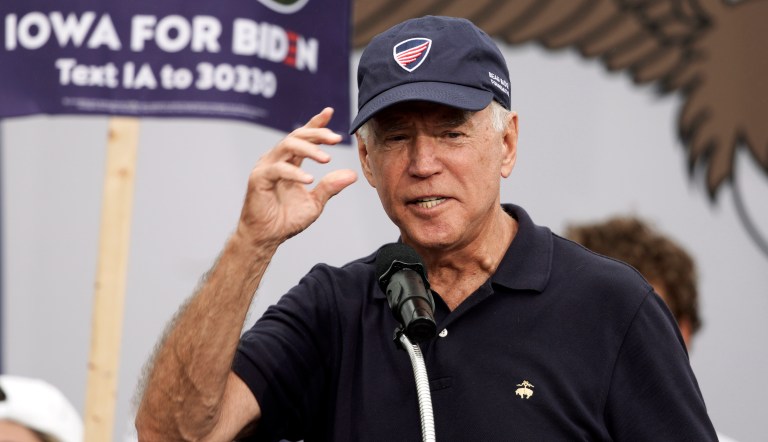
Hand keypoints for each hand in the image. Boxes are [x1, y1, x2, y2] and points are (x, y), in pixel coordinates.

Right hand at [236, 107, 356, 247]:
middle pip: (296, 135)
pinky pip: (277, 169)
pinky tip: (309, 179)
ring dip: (308, 149)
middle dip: (317, 133)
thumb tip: (352, 174)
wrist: (267, 237)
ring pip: (286, 145)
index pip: (302, 136)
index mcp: (289, 161)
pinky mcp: (258, 179)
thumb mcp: (315, 202)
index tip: (329, 112)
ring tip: (326, 159)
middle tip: (336, 139)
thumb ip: (331, 187)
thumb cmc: (286, 220)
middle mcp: (276, 160)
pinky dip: (294, 172)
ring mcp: (265, 167)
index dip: (315, 123)